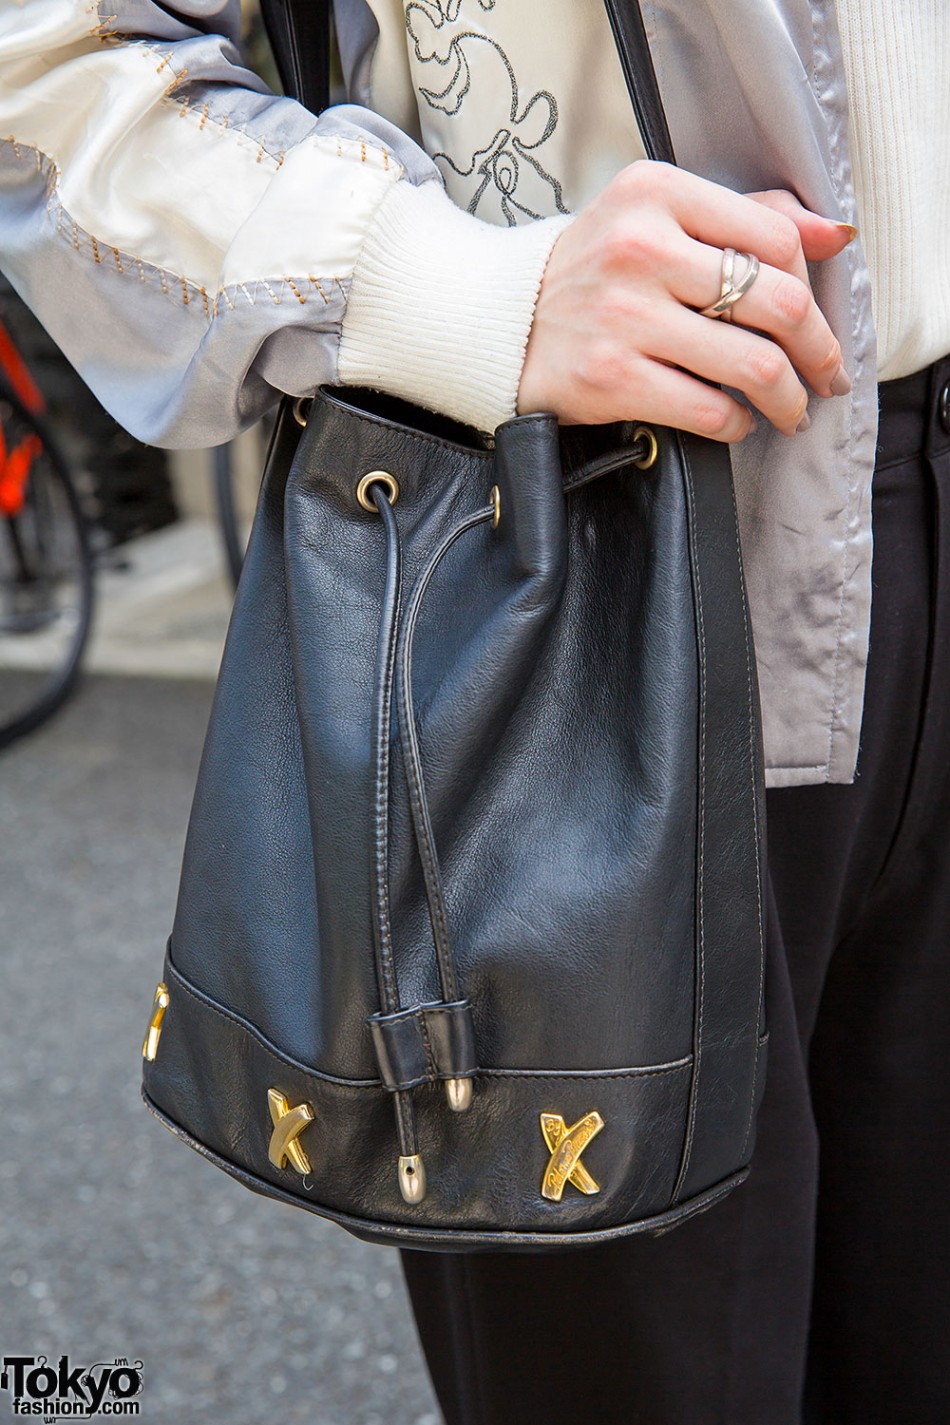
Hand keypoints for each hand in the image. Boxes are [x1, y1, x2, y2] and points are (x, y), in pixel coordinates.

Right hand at [517, 161, 855, 440]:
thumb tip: (836, 235)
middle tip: (825, 375)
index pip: (775, 238)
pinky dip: (736, 423)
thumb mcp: (657, 217)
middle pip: (777, 302)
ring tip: (791, 409)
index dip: (809, 286)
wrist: (500, 322)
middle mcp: (640, 247)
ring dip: (788, 397)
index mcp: (657, 193)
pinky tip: (735, 421)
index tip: (811, 321)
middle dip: (817, 350)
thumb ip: (746, 217)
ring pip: (754, 364)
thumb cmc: (594, 271)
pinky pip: (710, 409)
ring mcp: (624, 316)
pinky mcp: (611, 377)